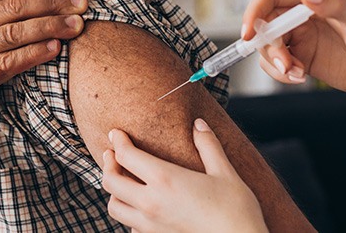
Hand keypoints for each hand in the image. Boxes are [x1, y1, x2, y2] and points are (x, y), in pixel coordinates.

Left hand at [102, 120, 266, 232]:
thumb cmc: (236, 210)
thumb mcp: (225, 173)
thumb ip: (208, 146)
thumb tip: (199, 124)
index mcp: (165, 179)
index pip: (126, 156)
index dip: (118, 141)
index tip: (116, 133)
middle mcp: (151, 203)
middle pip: (111, 181)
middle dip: (108, 164)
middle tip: (112, 154)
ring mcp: (150, 225)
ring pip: (114, 208)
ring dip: (114, 192)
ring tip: (123, 181)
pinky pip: (130, 226)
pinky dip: (130, 214)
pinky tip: (142, 207)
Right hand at [242, 0, 345, 133]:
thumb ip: (333, 7)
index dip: (254, 11)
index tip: (248, 34)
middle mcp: (302, 13)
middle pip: (264, 23)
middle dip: (267, 45)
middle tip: (284, 64)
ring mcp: (300, 36)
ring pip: (266, 46)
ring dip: (274, 62)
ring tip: (296, 74)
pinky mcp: (300, 57)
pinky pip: (275, 63)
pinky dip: (280, 73)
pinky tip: (300, 78)